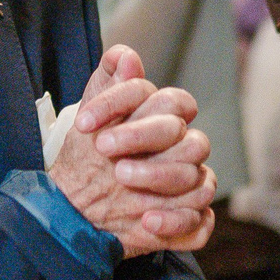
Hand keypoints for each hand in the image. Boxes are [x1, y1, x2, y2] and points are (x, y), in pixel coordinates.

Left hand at [48, 46, 218, 255]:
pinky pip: (200, 221)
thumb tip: (126, 57)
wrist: (78, 205)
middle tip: (103, 147)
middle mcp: (186, 148)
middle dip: (140, 137)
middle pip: (184, 136)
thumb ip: (108, 85)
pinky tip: (146, 219)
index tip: (84, 122)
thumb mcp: (91, 119)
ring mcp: (191, 184)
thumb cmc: (88, 156)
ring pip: (195, 176)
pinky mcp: (190, 219)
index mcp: (167, 118)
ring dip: (157, 176)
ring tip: (119, 178)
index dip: (121, 104)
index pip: (166, 99)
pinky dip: (175, 221)